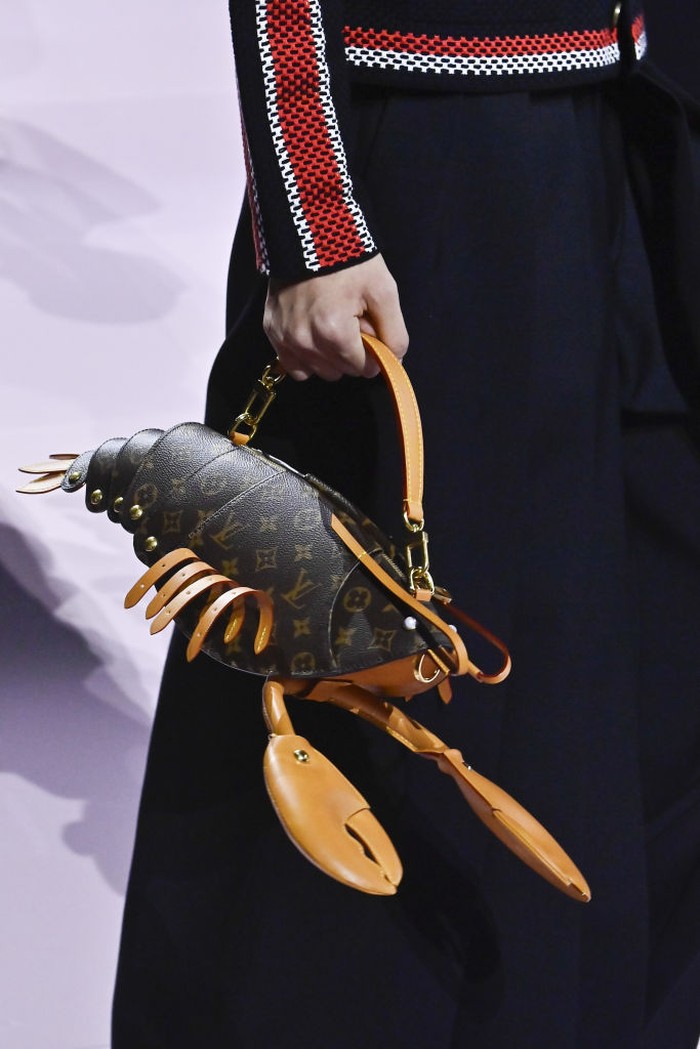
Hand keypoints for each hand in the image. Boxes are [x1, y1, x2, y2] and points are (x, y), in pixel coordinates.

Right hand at [263, 254, 408, 379]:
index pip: (362, 368)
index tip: (370, 328)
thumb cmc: (351, 261)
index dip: (372, 353)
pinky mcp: (271, 331)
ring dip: (328, 356)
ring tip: (331, 322)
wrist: (311, 231)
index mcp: (333, 333)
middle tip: (351, 320)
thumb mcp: (384, 292)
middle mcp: (304, 341)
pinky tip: (313, 333)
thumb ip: (395, 334)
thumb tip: (393, 362)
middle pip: (340, 371)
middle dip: (350, 353)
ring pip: (317, 371)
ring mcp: (284, 337)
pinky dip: (305, 356)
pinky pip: (292, 364)